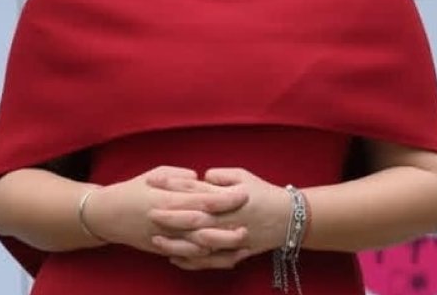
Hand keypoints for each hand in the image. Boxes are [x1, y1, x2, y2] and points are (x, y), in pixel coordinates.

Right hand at [82, 166, 247, 259]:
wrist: (107, 214)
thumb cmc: (134, 189)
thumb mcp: (155, 173)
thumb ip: (179, 176)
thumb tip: (200, 177)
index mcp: (167, 197)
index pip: (200, 198)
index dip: (223, 198)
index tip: (242, 194)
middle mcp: (166, 219)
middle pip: (202, 225)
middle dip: (226, 225)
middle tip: (247, 223)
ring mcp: (164, 237)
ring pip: (195, 245)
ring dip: (218, 245)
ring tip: (239, 242)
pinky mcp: (161, 248)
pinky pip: (185, 256)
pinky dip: (202, 258)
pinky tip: (217, 255)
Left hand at [147, 168, 289, 269]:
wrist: (288, 218)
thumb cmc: (264, 193)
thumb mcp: (244, 176)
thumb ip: (220, 176)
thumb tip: (201, 176)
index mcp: (226, 200)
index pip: (194, 193)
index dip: (173, 188)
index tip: (155, 183)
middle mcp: (226, 221)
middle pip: (191, 220)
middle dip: (169, 217)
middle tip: (148, 212)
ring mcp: (229, 240)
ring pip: (197, 244)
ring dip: (175, 242)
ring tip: (155, 239)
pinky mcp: (233, 254)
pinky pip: (209, 262)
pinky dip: (191, 261)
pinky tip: (174, 258)